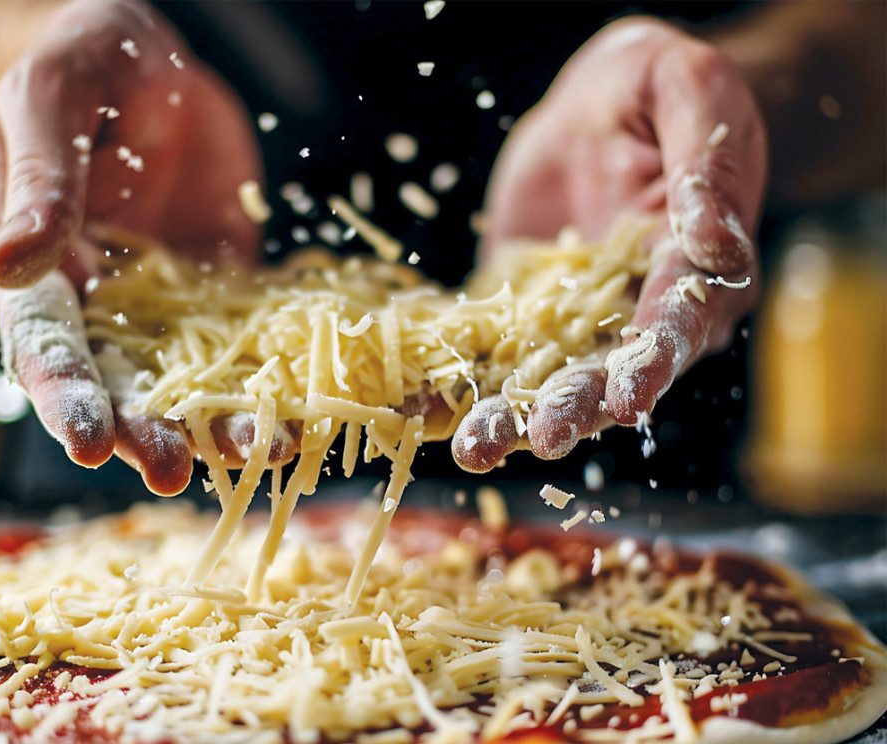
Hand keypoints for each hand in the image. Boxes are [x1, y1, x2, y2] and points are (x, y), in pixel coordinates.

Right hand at [0, 0, 264, 493]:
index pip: (45, 348)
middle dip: (141, 431)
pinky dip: (271, 381)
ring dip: (214, 423)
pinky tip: (302, 413)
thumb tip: (8, 265)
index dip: (65, 397)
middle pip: (115, 385)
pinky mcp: (223, 296)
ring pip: (187, 381)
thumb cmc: (80, 69)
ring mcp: (166, 309)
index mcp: (37, 274)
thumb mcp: (49, 106)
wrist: (154, 63)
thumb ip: (38, 184)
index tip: (91, 441)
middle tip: (171, 473)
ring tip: (254, 455)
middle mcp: (100, 308)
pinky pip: (247, 346)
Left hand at [453, 17, 766, 471]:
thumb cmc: (659, 88)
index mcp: (694, 267)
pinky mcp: (524, 310)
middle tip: (541, 438)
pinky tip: (423, 405)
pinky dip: (460, 377)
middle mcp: (639, 309)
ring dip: (514, 413)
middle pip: (611, 368)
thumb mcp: (688, 95)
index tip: (629, 399)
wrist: (602, 104)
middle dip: (577, 406)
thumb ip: (704, 169)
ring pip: (548, 375)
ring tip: (474, 446)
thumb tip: (712, 240)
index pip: (679, 321)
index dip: (654, 361)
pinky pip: (492, 348)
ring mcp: (577, 317)